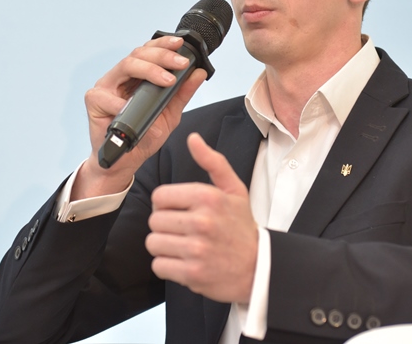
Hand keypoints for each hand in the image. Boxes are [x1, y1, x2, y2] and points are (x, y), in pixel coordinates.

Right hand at [72, 36, 206, 199]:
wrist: (126, 161)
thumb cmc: (144, 135)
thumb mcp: (170, 114)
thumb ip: (182, 93)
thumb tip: (199, 73)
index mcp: (136, 75)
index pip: (148, 51)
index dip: (163, 44)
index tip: (180, 45)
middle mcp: (120, 77)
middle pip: (138, 55)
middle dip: (161, 56)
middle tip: (180, 64)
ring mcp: (106, 87)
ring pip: (125, 66)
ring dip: (148, 70)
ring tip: (167, 81)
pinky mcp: (94, 102)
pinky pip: (107, 97)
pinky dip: (121, 102)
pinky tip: (132, 106)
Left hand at [145, 133, 257, 303]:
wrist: (258, 267)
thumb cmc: (241, 226)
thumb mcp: (234, 189)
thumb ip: (212, 161)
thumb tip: (192, 138)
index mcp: (208, 197)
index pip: (159, 196)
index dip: (165, 205)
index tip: (178, 211)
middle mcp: (201, 222)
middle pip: (154, 220)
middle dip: (165, 226)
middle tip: (182, 231)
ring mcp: (196, 249)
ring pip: (153, 243)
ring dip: (164, 246)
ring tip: (182, 246)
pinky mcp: (192, 273)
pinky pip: (158, 265)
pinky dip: (167, 266)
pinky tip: (184, 262)